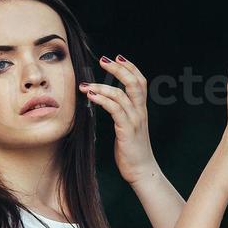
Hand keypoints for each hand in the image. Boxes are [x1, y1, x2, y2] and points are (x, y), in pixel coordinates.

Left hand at [81, 54, 159, 185]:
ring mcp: (135, 121)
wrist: (141, 170)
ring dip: (102, 86)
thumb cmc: (131, 150)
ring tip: (85, 85)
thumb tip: (107, 100)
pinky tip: (91, 97)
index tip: (116, 57)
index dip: (130, 67)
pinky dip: (102, 100)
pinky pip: (115, 110)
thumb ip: (122, 112)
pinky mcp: (127, 130)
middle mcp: (140, 112)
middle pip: (134, 82)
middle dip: (118, 68)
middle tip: (102, 60)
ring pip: (121, 95)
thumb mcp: (128, 126)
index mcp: (141, 109)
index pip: (140, 81)